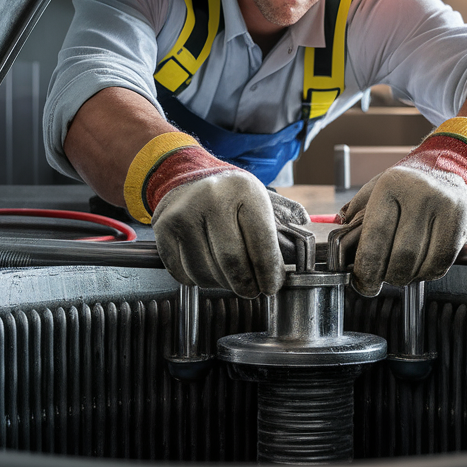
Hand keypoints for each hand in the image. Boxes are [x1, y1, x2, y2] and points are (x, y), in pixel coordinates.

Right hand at [124, 133, 285, 297]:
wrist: (186, 176)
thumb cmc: (230, 194)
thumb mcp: (262, 197)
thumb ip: (286, 220)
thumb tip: (303, 247)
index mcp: (244, 191)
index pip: (261, 244)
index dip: (269, 273)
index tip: (271, 286)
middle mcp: (212, 200)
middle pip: (232, 264)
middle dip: (247, 286)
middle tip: (253, 290)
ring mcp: (184, 214)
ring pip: (206, 273)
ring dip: (222, 284)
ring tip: (230, 277)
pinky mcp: (163, 229)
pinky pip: (183, 273)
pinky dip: (198, 280)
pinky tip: (208, 268)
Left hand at [334, 117, 466, 295]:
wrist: (450, 165)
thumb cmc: (409, 183)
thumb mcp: (379, 187)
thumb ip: (358, 210)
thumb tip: (340, 228)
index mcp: (392, 184)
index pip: (377, 236)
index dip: (368, 267)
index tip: (363, 282)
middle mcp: (420, 193)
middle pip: (401, 254)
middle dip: (389, 276)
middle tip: (383, 279)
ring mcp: (445, 206)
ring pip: (422, 262)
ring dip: (408, 277)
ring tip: (401, 272)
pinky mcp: (464, 220)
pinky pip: (442, 262)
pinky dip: (427, 274)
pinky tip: (420, 268)